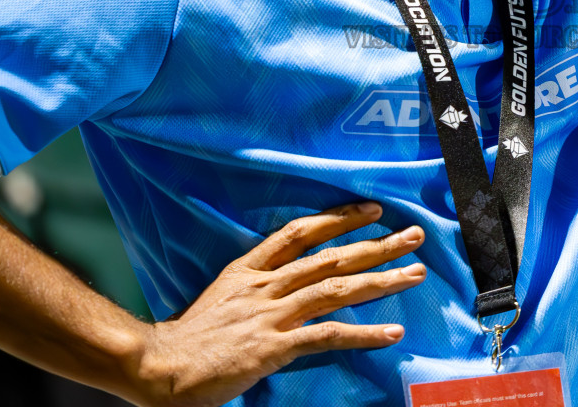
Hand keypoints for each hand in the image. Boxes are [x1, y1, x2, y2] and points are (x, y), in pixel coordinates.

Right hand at [128, 201, 424, 406]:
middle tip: (414, 234)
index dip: (339, 218)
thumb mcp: (222, 297)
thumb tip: (283, 285)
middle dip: (376, 243)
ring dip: (381, 280)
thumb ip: (254, 288)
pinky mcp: (275, 346)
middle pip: (330, 256)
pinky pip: (327, 335)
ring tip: (415, 274)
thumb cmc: (189, 339)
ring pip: (336, 288)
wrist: (161, 366)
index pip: (300, 233)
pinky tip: (392, 333)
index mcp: (249, 270)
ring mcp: (271, 314)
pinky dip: (364, 334)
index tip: (371, 210)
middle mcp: (265, 285)